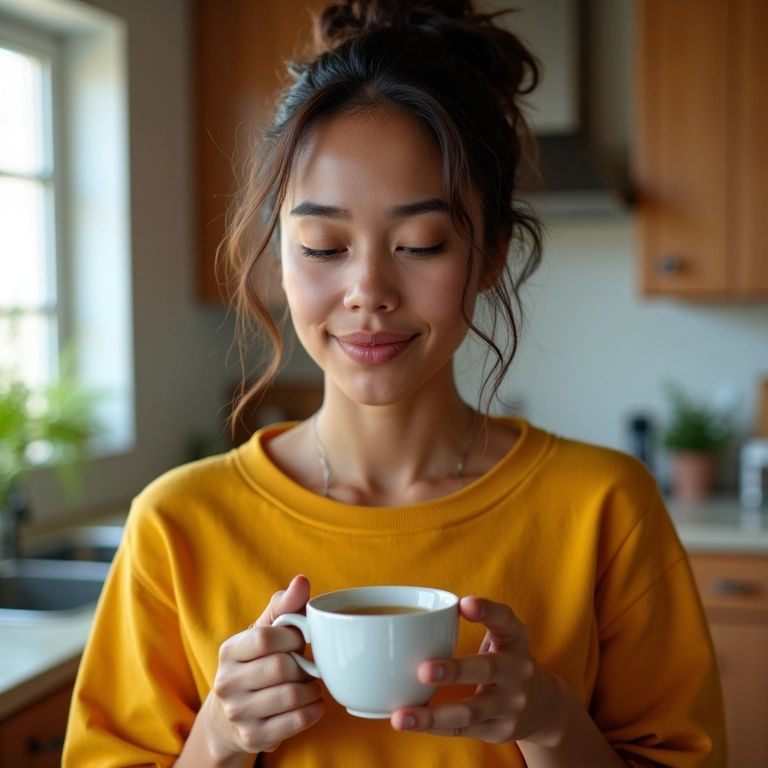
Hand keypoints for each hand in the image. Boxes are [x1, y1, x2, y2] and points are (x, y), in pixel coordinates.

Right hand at [203, 575, 325, 759]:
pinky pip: (295, 722)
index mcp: (229, 651)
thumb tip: (301, 581)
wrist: (230, 716)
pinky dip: (313, 710)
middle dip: (303, 665)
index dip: (291, 637)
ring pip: (291, 696)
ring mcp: (238, 713)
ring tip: (310, 683)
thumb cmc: (257, 663)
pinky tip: (313, 702)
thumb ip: (284, 606)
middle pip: (281, 668)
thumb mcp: (265, 632)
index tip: (299, 640)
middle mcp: (227, 683)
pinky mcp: (253, 737)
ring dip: (311, 688)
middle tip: (306, 665)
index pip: (265, 638)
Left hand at [391, 596, 561, 745]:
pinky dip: (435, 727)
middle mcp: (518, 671)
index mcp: (516, 638)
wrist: (542, 706)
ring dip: (434, 715)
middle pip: (488, 670)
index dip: (487, 611)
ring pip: (470, 710)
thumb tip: (432, 610)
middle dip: (455, 671)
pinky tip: (410, 723)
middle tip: (423, 670)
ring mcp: (511, 704)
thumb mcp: (503, 633)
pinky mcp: (499, 730)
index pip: (505, 620)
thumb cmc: (505, 658)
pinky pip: (462, 730)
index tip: (464, 604)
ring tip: (402, 717)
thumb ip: (478, 617)